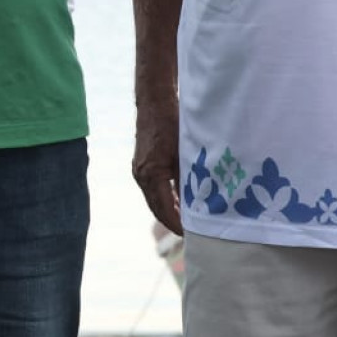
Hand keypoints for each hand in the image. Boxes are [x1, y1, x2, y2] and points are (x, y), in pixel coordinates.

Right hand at [132, 98, 182, 234]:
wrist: (154, 101)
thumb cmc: (171, 122)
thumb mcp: (184, 152)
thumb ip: (188, 178)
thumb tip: (198, 203)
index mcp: (151, 174)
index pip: (164, 209)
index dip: (177, 224)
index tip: (190, 235)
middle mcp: (141, 175)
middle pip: (156, 208)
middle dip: (172, 222)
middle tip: (191, 234)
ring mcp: (139, 170)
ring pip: (154, 199)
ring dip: (168, 211)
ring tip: (187, 222)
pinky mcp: (141, 164)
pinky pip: (152, 188)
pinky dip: (164, 198)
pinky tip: (179, 203)